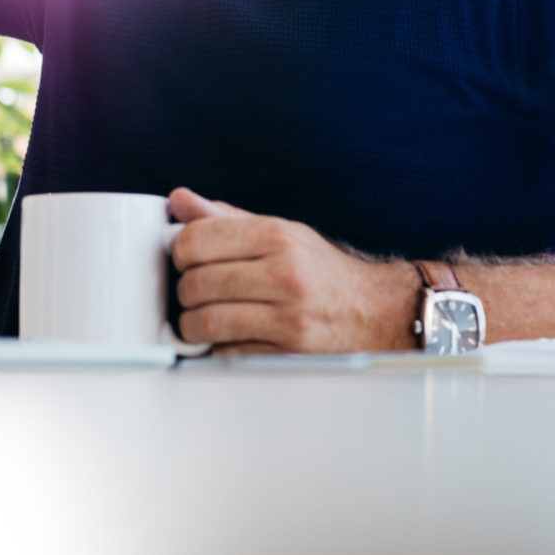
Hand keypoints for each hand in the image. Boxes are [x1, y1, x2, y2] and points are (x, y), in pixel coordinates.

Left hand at [167, 187, 419, 353]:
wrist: (376, 313)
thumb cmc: (322, 273)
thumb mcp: (281, 233)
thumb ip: (226, 218)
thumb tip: (179, 201)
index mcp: (278, 236)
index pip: (196, 240)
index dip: (179, 250)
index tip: (186, 258)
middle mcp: (284, 274)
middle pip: (195, 283)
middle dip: (185, 291)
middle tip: (195, 292)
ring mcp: (287, 317)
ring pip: (204, 322)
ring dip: (192, 325)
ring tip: (202, 319)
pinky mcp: (287, 353)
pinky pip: (226, 353)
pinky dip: (217, 348)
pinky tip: (229, 337)